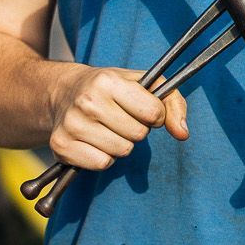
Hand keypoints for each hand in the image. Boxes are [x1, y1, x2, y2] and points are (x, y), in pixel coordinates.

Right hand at [48, 65, 187, 172]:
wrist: (62, 92)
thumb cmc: (110, 88)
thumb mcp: (142, 82)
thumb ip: (172, 103)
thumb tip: (182, 133)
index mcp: (107, 81)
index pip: (153, 113)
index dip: (154, 114)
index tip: (142, 109)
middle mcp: (87, 102)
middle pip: (138, 135)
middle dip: (135, 129)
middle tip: (120, 118)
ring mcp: (72, 125)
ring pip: (121, 151)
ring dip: (120, 144)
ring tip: (106, 128)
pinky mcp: (61, 146)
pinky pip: (102, 163)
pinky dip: (104, 157)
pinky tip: (94, 141)